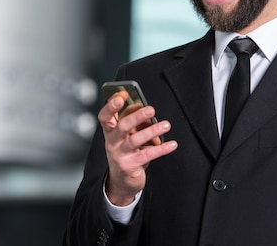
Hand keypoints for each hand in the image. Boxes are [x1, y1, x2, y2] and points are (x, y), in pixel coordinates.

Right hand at [99, 91, 177, 205]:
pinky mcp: (128, 167)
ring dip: (152, 131)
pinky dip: (161, 149)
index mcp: (110, 132)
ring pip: (135, 141)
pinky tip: (172, 144)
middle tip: (151, 110)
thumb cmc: (127, 153)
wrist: (122, 181)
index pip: (105, 116)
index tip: (122, 95)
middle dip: (136, 117)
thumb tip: (147, 110)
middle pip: (122, 127)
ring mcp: (119, 155)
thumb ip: (133, 124)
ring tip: (166, 125)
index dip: (111, 106)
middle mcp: (112, 142)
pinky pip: (147, 155)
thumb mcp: (126, 137)